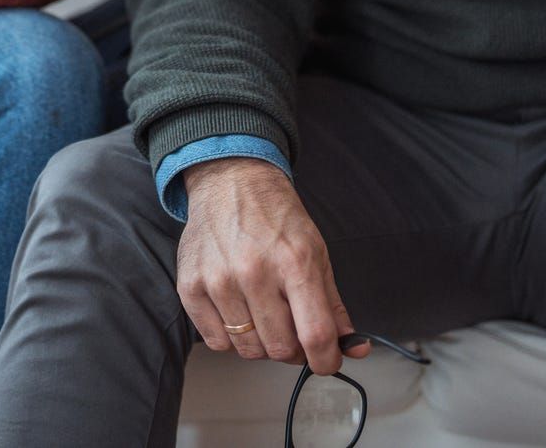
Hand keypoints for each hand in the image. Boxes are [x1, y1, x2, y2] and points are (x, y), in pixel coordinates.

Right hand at [176, 158, 369, 374]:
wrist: (231, 182)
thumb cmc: (276, 218)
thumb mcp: (316, 252)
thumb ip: (334, 305)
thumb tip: (354, 348)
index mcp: (294, 262)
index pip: (315, 334)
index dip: (326, 360)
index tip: (326, 361)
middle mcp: (254, 271)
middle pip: (280, 349)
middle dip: (294, 350)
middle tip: (292, 331)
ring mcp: (219, 279)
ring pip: (248, 349)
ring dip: (262, 343)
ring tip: (263, 316)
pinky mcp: (191, 285)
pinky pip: (216, 341)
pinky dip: (231, 337)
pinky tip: (238, 312)